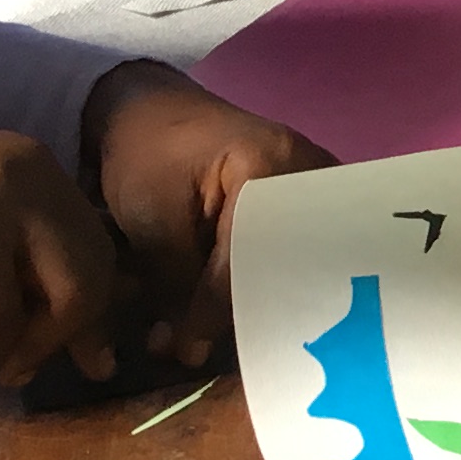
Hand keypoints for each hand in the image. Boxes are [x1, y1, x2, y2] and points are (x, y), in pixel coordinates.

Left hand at [81, 65, 335, 369]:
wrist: (148, 108)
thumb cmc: (144, 151)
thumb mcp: (149, 214)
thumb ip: (173, 278)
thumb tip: (187, 350)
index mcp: (271, 167)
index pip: (251, 257)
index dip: (218, 311)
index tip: (188, 351)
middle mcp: (311, 174)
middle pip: (286, 265)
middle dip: (242, 315)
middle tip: (202, 352)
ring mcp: (316, 185)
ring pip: (292, 264)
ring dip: (250, 303)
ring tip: (206, 337)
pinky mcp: (306, 199)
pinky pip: (291, 252)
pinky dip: (259, 284)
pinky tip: (232, 313)